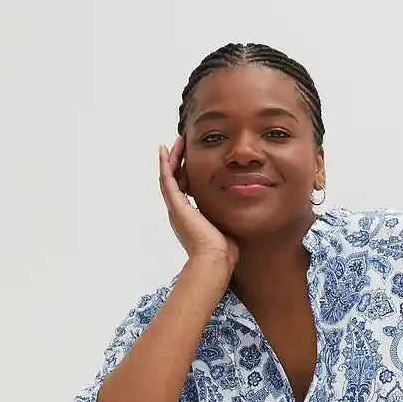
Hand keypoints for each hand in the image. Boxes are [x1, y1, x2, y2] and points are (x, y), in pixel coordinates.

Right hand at [158, 135, 239, 268]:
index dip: (185, 172)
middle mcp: (179, 212)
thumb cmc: (223, 250)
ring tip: (176, 142)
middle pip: (174, 180)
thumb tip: (236, 206)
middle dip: (177, 161)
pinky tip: (165, 150)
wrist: (215, 260)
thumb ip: (225, 214)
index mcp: (189, 217)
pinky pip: (167, 179)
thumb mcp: (224, 225)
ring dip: (171, 158)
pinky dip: (165, 164)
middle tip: (181, 144)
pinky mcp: (176, 205)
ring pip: (169, 176)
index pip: (184, 188)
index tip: (190, 159)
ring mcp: (176, 208)